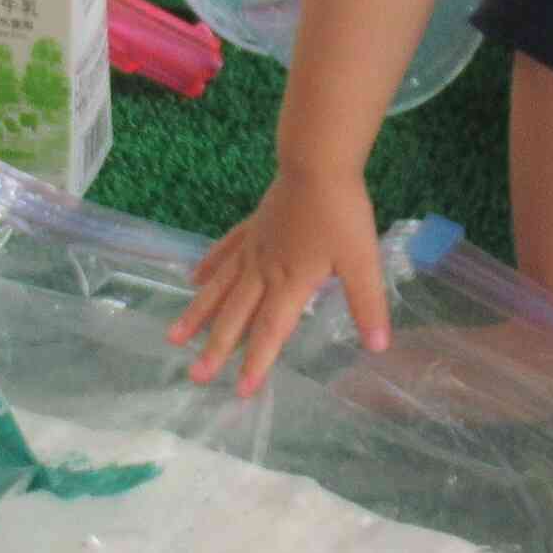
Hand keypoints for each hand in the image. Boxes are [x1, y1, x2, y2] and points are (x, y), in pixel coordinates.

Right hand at [168, 166, 390, 394]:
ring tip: (174, 337)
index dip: (257, 362)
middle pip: (235, 316)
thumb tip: (377, 346)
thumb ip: (367, 304)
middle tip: (195, 376)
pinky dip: (208, 267)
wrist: (317, 162)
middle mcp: (263, 270)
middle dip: (216, 349)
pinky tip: (193, 279)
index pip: (270, 331)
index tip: (242, 390)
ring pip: (220, 287)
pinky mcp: (252, 226)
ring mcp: (253, 247)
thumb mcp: (362, 261)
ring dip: (198, 314)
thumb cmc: (341, 212)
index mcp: (289, 283)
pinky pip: (224, 252)